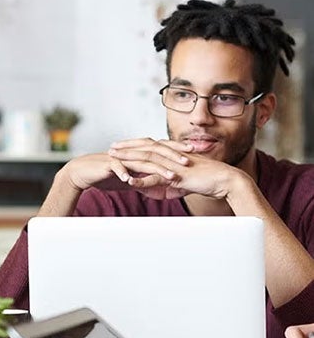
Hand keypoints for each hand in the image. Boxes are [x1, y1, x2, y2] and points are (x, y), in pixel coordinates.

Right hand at [63, 144, 187, 193]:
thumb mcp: (129, 180)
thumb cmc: (105, 175)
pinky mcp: (108, 164)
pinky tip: (132, 180)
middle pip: (156, 151)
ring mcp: (121, 157)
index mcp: (138, 153)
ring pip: (142, 160)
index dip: (177, 149)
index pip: (162, 148)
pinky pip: (118, 168)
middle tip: (189, 161)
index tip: (195, 152)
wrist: (83, 173)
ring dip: (157, 168)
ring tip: (171, 176)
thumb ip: (143, 181)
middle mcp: (132, 152)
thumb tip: (157, 188)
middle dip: (173, 156)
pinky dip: (125, 174)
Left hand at [108, 138, 236, 199]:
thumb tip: (164, 193)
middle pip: (145, 148)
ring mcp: (174, 165)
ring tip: (114, 159)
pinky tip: (130, 182)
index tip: (121, 145)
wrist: (226, 181)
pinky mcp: (178, 176)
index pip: (150, 145)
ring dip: (129, 159)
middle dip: (127, 147)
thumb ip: (172, 186)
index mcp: (174, 154)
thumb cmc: (209, 180)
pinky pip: (157, 178)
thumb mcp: (185, 183)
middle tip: (111, 148)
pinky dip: (143, 180)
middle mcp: (172, 156)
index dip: (135, 145)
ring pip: (147, 159)